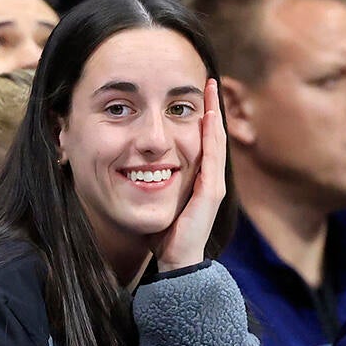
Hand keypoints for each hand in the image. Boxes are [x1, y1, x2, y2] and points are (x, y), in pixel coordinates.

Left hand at [156, 78, 225, 271]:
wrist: (175, 263)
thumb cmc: (162, 237)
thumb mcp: (154, 202)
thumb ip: (148, 184)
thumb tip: (130, 169)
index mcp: (197, 181)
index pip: (201, 142)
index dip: (199, 117)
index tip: (194, 95)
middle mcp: (209, 180)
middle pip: (212, 136)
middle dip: (211, 108)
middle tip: (208, 82)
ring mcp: (212, 186)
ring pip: (215, 142)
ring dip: (214, 114)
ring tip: (210, 90)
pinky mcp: (209, 193)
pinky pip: (212, 157)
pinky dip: (211, 135)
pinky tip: (208, 116)